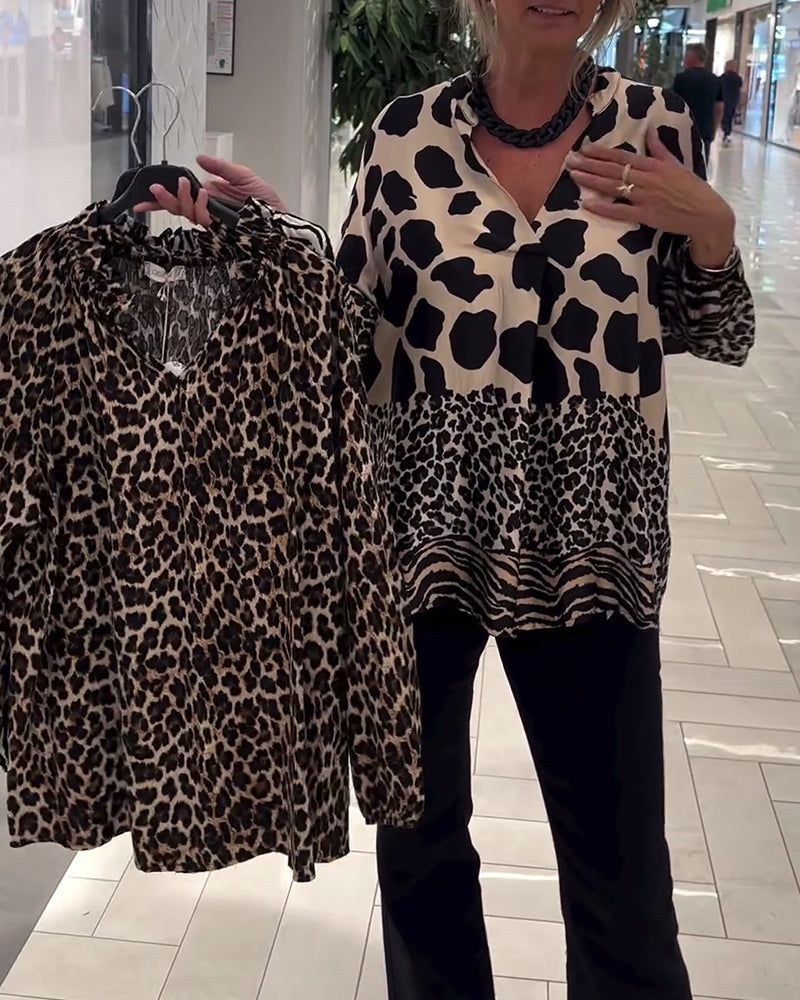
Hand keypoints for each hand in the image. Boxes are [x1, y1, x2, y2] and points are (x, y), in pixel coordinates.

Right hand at [134, 155, 285, 226]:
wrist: (282, 220)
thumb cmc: (266, 202)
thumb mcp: (242, 175)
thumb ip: (219, 167)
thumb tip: (198, 159)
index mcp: (209, 196)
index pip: (180, 196)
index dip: (160, 197)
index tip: (142, 193)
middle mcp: (208, 209)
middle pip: (177, 207)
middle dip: (163, 199)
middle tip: (154, 188)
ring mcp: (215, 220)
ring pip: (187, 213)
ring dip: (181, 198)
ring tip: (184, 184)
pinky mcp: (223, 228)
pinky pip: (205, 219)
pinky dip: (201, 206)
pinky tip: (204, 194)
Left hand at [566, 130, 735, 268]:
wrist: (707, 214)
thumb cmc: (693, 189)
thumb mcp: (677, 165)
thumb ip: (660, 150)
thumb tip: (650, 132)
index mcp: (655, 165)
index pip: (623, 157)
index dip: (602, 153)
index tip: (585, 148)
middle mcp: (647, 179)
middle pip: (613, 170)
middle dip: (590, 164)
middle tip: (570, 159)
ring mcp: (645, 197)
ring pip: (613, 187)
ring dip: (592, 180)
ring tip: (574, 175)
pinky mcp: (645, 216)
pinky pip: (620, 211)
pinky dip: (603, 208)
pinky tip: (587, 203)